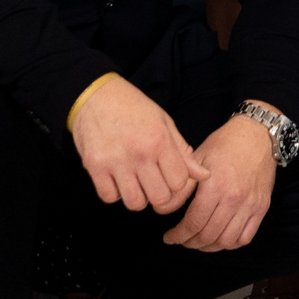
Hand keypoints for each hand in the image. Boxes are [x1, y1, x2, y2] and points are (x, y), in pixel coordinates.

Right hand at [67, 74, 204, 213]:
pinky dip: (114, 193)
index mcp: (160, 140)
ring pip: (135, 203)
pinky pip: (109, 198)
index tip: (169, 175)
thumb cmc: (133, 108)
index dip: (177, 183)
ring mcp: (115, 161)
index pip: (179, 183)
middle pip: (159, 198)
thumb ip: (183, 152)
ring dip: (137, 197)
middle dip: (159, 195)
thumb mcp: (164, 123)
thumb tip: (204, 176)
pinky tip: (116, 178)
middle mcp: (139, 153)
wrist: (95, 95)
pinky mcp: (94, 166)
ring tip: (134, 181)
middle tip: (153, 183)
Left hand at [165, 114, 278, 252]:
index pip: (193, 223)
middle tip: (182, 240)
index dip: (178, 235)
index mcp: (215, 186)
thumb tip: (167, 207)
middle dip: (190, 243)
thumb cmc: (225, 143)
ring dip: (209, 247)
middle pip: (208, 236)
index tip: (170, 237)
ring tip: (199, 242)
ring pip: (226, 241)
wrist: (258, 134)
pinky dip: (231, 244)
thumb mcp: (198, 156)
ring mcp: (250, 205)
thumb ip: (183, 184)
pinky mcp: (262, 207)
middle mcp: (234, 199)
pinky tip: (220, 239)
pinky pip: (245, 237)